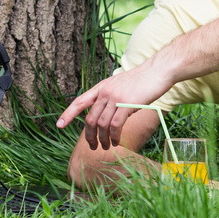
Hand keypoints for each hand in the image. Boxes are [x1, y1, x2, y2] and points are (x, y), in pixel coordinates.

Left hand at [56, 61, 173, 149]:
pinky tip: (117, 141)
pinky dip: (114, 136)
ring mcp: (115, 98)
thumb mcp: (122, 86)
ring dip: (103, 139)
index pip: (80, 101)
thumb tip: (108, 117)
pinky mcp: (127, 104)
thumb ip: (112, 99)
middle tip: (93, 146)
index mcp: (102, 87)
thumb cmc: (144, 80)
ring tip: (107, 146)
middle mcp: (105, 92)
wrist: (158, 71)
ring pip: (102, 124)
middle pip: (90, 118)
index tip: (59, 125)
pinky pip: (115, 125)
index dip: (68, 114)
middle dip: (89, 136)